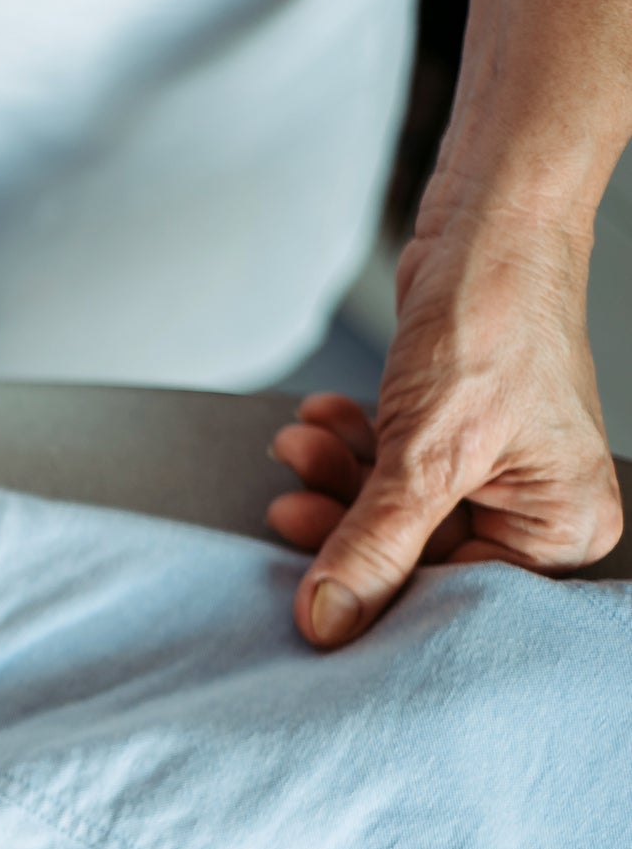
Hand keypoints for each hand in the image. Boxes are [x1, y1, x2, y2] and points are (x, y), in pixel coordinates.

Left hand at [267, 204, 620, 647]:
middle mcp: (533, 508)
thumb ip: (375, 545)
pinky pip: (386, 468)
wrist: (486, 225)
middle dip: (344, 524)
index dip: (380, 598)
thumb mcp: (427, 453)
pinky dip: (349, 446)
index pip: (456, 597)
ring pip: (389, 511)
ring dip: (335, 479)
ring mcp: (490, 473)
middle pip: (415, 558)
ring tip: (299, 445)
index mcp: (562, 527)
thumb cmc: (494, 320)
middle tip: (286, 511)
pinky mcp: (448, 438)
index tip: (311, 601)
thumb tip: (328, 623)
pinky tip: (321, 420)